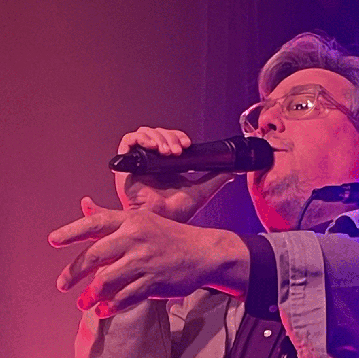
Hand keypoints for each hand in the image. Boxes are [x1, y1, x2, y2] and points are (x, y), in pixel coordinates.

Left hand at [49, 199, 248, 314]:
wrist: (205, 252)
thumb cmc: (170, 236)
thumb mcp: (142, 221)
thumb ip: (111, 218)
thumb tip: (84, 205)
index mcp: (130, 220)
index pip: (94, 223)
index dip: (71, 232)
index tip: (52, 241)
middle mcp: (136, 238)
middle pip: (95, 255)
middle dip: (74, 272)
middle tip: (62, 284)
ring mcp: (145, 261)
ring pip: (108, 280)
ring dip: (91, 295)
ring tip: (82, 303)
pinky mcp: (155, 282)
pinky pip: (126, 297)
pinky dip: (112, 306)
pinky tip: (103, 311)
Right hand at [113, 126, 232, 221]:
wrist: (164, 223)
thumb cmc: (177, 213)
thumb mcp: (202, 191)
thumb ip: (216, 178)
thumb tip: (232, 170)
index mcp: (165, 164)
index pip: (169, 139)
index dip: (178, 137)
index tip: (188, 144)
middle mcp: (151, 161)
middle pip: (157, 134)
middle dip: (170, 137)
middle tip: (179, 151)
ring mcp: (138, 162)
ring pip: (145, 135)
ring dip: (158, 138)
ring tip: (168, 152)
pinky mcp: (125, 166)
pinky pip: (128, 141)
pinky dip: (141, 139)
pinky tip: (154, 147)